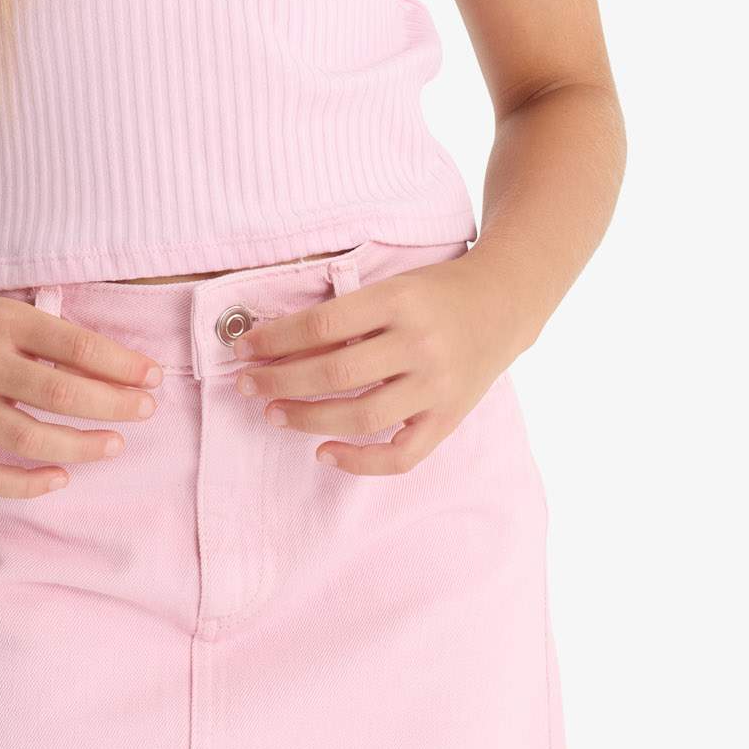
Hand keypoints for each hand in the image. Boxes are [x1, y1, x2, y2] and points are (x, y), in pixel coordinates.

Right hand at [0, 278, 165, 497]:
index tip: (153, 376)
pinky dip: (27, 482)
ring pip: (31, 437)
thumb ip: (48, 337)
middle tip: (145, 411)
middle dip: (113, 404)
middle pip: (60, 391)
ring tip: (114, 444)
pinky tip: (60, 476)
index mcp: (3, 322)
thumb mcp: (3, 312)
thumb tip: (117, 369)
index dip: (121, 364)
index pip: (76, 345)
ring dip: (81, 445)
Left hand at [228, 256, 516, 476]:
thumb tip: (278, 344)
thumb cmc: (435, 291)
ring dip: (307, 418)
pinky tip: (325, 453)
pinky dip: (360, 462)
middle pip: (336, 371)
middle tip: (246, 384)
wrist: (504, 302)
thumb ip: (347, 315)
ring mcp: (437, 385)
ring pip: (361, 415)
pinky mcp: (449, 417)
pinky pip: (401, 455)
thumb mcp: (393, 287)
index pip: (324, 323)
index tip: (243, 346)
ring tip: (273, 413)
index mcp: (400, 300)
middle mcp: (420, 343)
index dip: (276, 338)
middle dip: (280, 380)